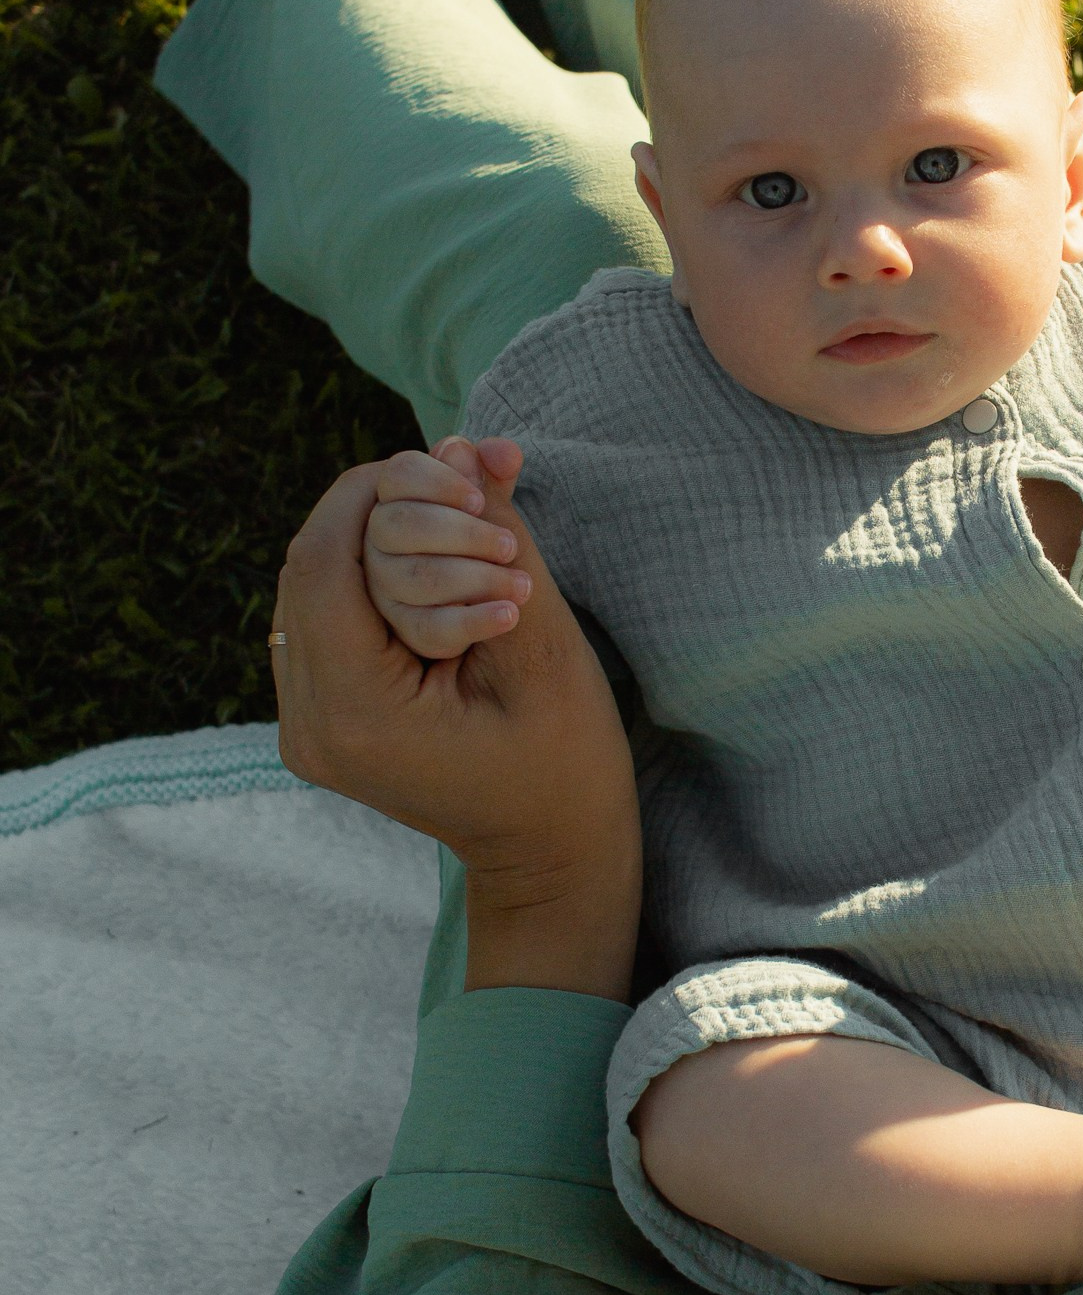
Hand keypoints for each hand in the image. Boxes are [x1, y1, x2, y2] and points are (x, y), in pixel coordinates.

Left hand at [273, 453, 639, 997]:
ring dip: (379, 540)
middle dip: (382, 509)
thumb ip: (501, 539)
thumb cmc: (566, 761)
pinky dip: (375, 577)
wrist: (550, 851)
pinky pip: (325, 617)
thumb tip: (465, 442)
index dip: (377, 491)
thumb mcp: (544, 644)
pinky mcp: (318, 719)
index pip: (323, 560)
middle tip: (468, 492)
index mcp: (356, 716)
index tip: (452, 468)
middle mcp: (308, 725)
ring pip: (312, 585)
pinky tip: (435, 571)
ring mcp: (304, 727)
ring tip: (463, 532)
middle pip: (310, 565)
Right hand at [365, 436, 534, 660]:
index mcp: (401, 498)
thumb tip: (502, 450)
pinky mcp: (404, 632)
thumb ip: (493, 481)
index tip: (479, 501)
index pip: (400, 473)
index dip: (440, 481)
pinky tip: (509, 615)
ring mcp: (385, 587)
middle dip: (464, 533)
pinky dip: (474, 621)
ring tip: (523, 586)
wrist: (511, 630)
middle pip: (400, 524)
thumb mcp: (496, 513)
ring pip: (415, 578)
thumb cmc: (494, 552)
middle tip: (510, 546)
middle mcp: (381, 540)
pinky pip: (428, 628)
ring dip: (477, 579)